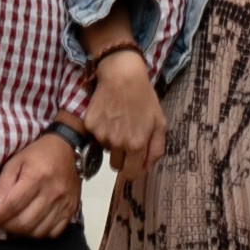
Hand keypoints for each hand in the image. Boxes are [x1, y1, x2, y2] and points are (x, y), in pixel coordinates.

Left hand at [0, 130, 82, 238]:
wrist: (68, 149)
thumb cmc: (38, 154)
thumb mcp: (15, 163)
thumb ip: (2, 187)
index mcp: (37, 177)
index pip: (12, 206)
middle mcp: (52, 193)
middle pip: (24, 222)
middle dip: (6, 226)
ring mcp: (64, 204)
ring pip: (37, 232)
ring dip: (20, 232)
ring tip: (13, 223)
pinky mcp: (72, 211)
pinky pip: (52, 233)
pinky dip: (38, 234)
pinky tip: (31, 225)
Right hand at [81, 42, 164, 179]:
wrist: (122, 75)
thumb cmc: (144, 98)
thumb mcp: (159, 123)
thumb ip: (156, 149)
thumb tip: (147, 168)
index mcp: (136, 145)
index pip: (131, 174)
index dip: (133, 170)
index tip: (133, 164)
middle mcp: (117, 144)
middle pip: (116, 166)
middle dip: (123, 157)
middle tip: (127, 137)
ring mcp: (101, 135)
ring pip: (107, 150)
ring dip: (112, 142)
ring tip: (119, 121)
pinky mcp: (90, 126)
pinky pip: (96, 137)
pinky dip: (102, 130)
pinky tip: (108, 115)